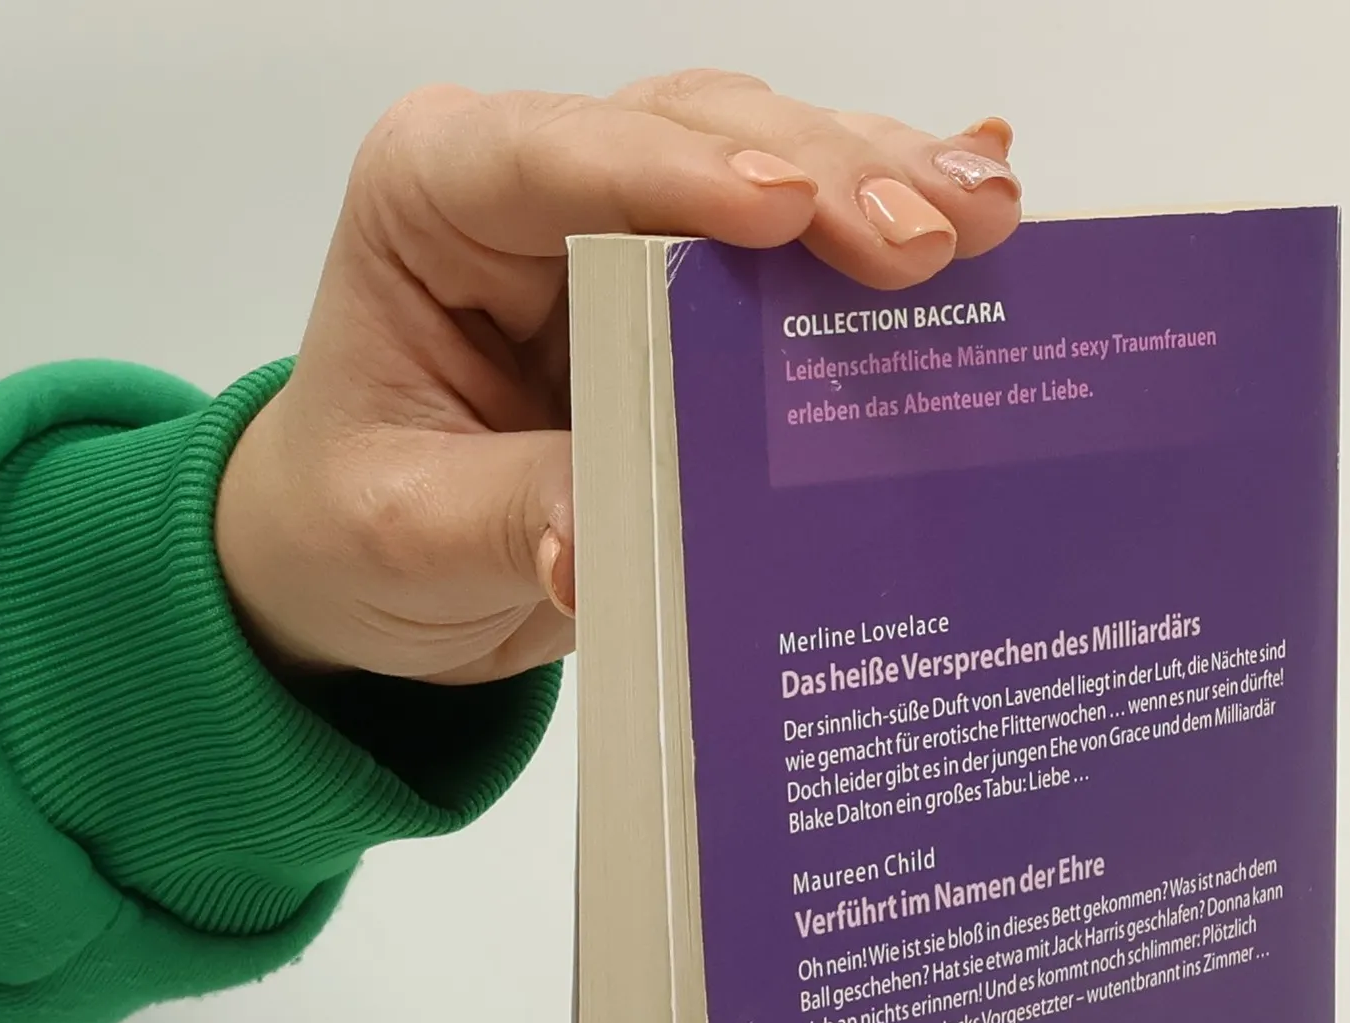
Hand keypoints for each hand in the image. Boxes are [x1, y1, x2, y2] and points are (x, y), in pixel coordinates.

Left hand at [215, 76, 1020, 685]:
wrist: (377, 561)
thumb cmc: (361, 524)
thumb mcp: (410, 535)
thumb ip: (509, 516)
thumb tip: (605, 539)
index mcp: (436, 201)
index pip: (559, 155)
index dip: (678, 174)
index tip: (789, 210)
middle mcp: (541, 181)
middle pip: (694, 134)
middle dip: (825, 176)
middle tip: (935, 236)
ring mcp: (631, 218)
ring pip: (769, 154)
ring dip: (884, 182)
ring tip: (988, 219)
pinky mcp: (699, 283)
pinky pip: (801, 235)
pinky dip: (886, 216)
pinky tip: (980, 193)